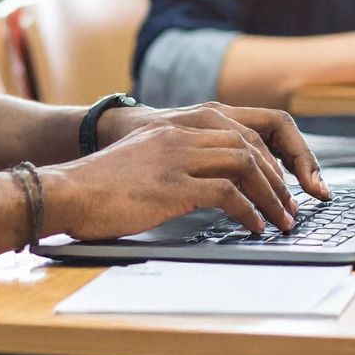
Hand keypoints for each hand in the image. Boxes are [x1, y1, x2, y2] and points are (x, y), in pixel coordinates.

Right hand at [44, 104, 327, 241]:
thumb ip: (172, 164)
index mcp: (174, 127)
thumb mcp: (143, 163)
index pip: (238, 131)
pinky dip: (249, 211)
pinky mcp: (172, 185)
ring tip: (282, 220)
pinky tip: (254, 227)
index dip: (267, 157)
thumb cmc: (100, 187)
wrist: (65, 191)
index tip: (279, 183)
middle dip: (278, 177)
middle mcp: (179, 134)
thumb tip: (205, 189)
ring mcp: (176, 157)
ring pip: (245, 165)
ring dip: (271, 195)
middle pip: (249, 145)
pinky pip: (227, 194)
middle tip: (289, 206)